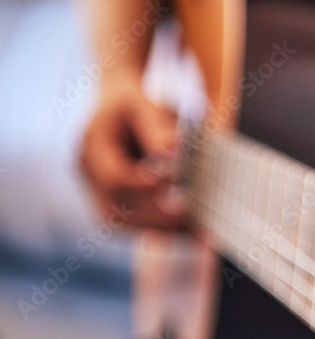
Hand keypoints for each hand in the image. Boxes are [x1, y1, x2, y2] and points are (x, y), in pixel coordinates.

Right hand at [80, 77, 184, 228]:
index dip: (146, 185)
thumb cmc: (133, 104)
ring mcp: (98, 194)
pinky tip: (197, 234)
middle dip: (158, 217)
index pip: (115, 178)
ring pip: (126, 225)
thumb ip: (156, 127)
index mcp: (91, 147)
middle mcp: (89, 176)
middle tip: (194, 215)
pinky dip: (166, 231)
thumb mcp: (143, 104)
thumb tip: (171, 151)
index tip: (178, 180)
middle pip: (117, 210)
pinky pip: (138, 226)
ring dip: (164, 231)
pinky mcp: (115, 206)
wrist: (116, 109)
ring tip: (201, 233)